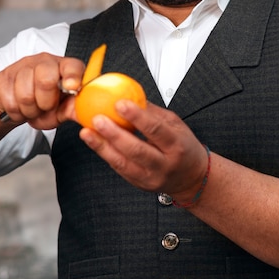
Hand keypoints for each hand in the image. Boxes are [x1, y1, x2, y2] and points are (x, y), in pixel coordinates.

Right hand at [0, 54, 84, 128]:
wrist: (16, 106)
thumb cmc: (44, 105)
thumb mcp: (62, 110)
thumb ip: (74, 109)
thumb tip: (89, 112)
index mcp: (64, 67)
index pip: (72, 66)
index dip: (73, 76)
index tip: (72, 88)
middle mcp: (44, 62)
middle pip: (46, 80)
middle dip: (46, 103)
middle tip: (45, 108)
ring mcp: (22, 66)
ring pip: (25, 94)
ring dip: (30, 111)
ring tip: (32, 109)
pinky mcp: (3, 76)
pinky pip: (9, 100)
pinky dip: (16, 112)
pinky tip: (19, 108)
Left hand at [79, 100, 208, 202]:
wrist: (191, 178)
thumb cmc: (184, 148)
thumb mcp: (176, 126)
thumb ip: (153, 113)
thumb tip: (131, 95)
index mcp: (176, 145)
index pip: (156, 130)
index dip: (137, 117)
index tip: (120, 104)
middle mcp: (164, 164)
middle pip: (137, 150)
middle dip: (114, 134)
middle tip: (98, 119)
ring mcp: (150, 177)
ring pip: (123, 163)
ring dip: (102, 146)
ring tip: (87, 132)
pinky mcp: (139, 183)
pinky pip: (119, 168)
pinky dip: (104, 154)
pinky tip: (94, 143)